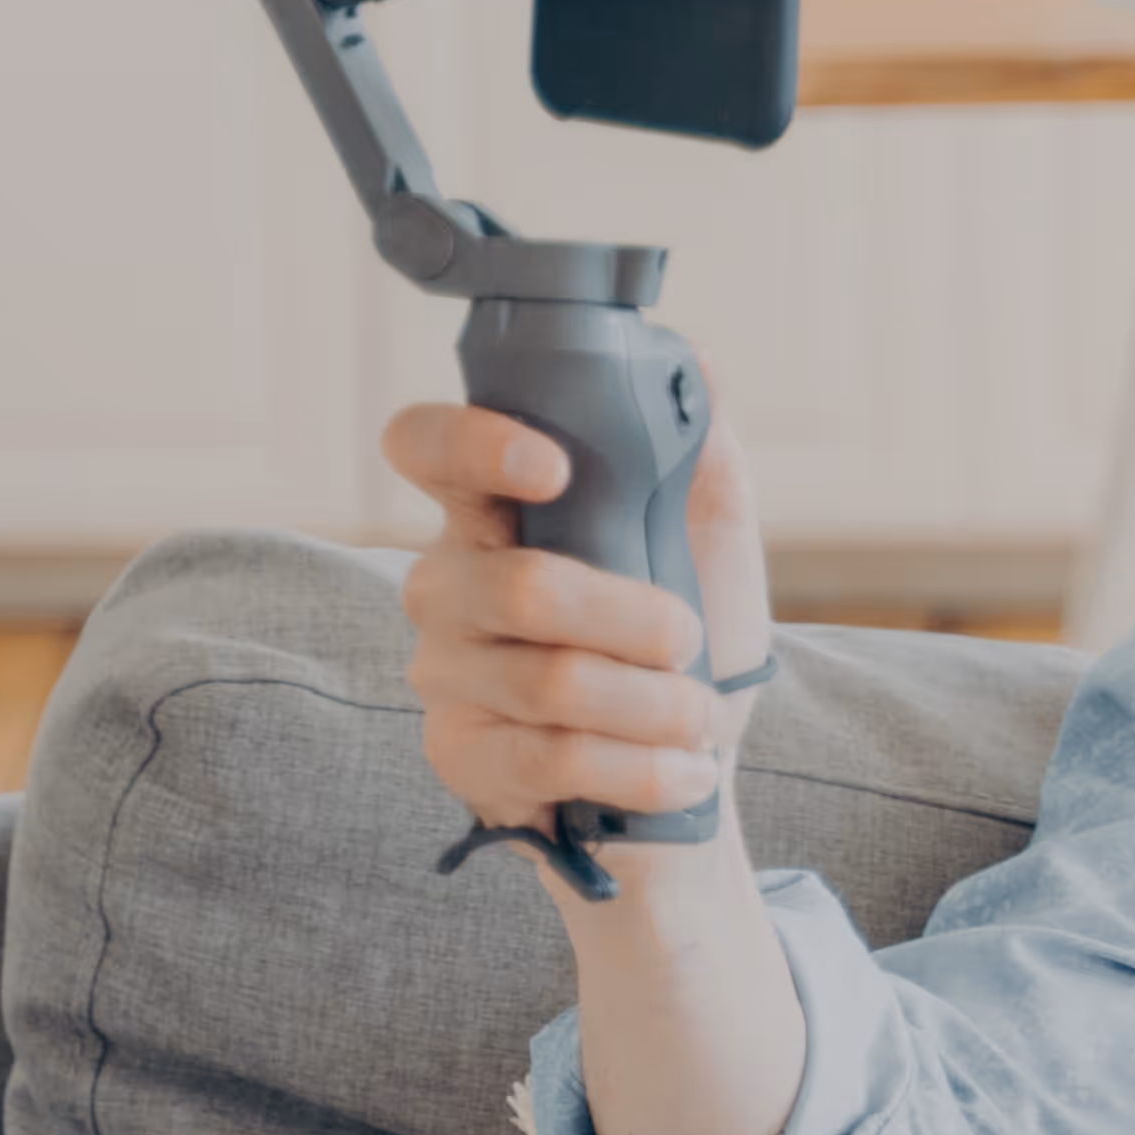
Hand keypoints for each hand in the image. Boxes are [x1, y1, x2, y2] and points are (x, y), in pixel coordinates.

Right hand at [383, 389, 777, 849]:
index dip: (473, 444)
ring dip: (654, 704)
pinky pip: (556, 760)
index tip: (554, 466)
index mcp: (492, 513)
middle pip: (520, 588)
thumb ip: (698, 455)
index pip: (425, 446)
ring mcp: (449, 676)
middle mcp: (449, 587)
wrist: (689, 772)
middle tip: (688, 638)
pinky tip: (685, 771)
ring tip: (699, 716)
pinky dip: (645, 768)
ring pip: (551, 682)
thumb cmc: (690, 647)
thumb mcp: (709, 543)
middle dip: (634, 620)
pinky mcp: (466, 759)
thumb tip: (695, 361)